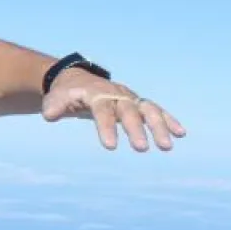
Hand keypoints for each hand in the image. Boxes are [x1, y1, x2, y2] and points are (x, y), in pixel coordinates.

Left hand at [41, 68, 186, 151]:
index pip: (102, 111)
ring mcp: (129, 98)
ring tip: (167, 147)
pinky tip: (181, 134)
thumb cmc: (66, 94)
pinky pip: (156, 111)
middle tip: (142, 149)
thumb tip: (49, 115)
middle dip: (136, 129)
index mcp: (96, 93)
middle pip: (128, 110)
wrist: (78, 80)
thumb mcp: (56, 98)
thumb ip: (54, 106)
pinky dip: (168, 120)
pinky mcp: (137, 103)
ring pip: (148, 110)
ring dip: (159, 126)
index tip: (110, 147)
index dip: (106, 127)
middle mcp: (116, 94)